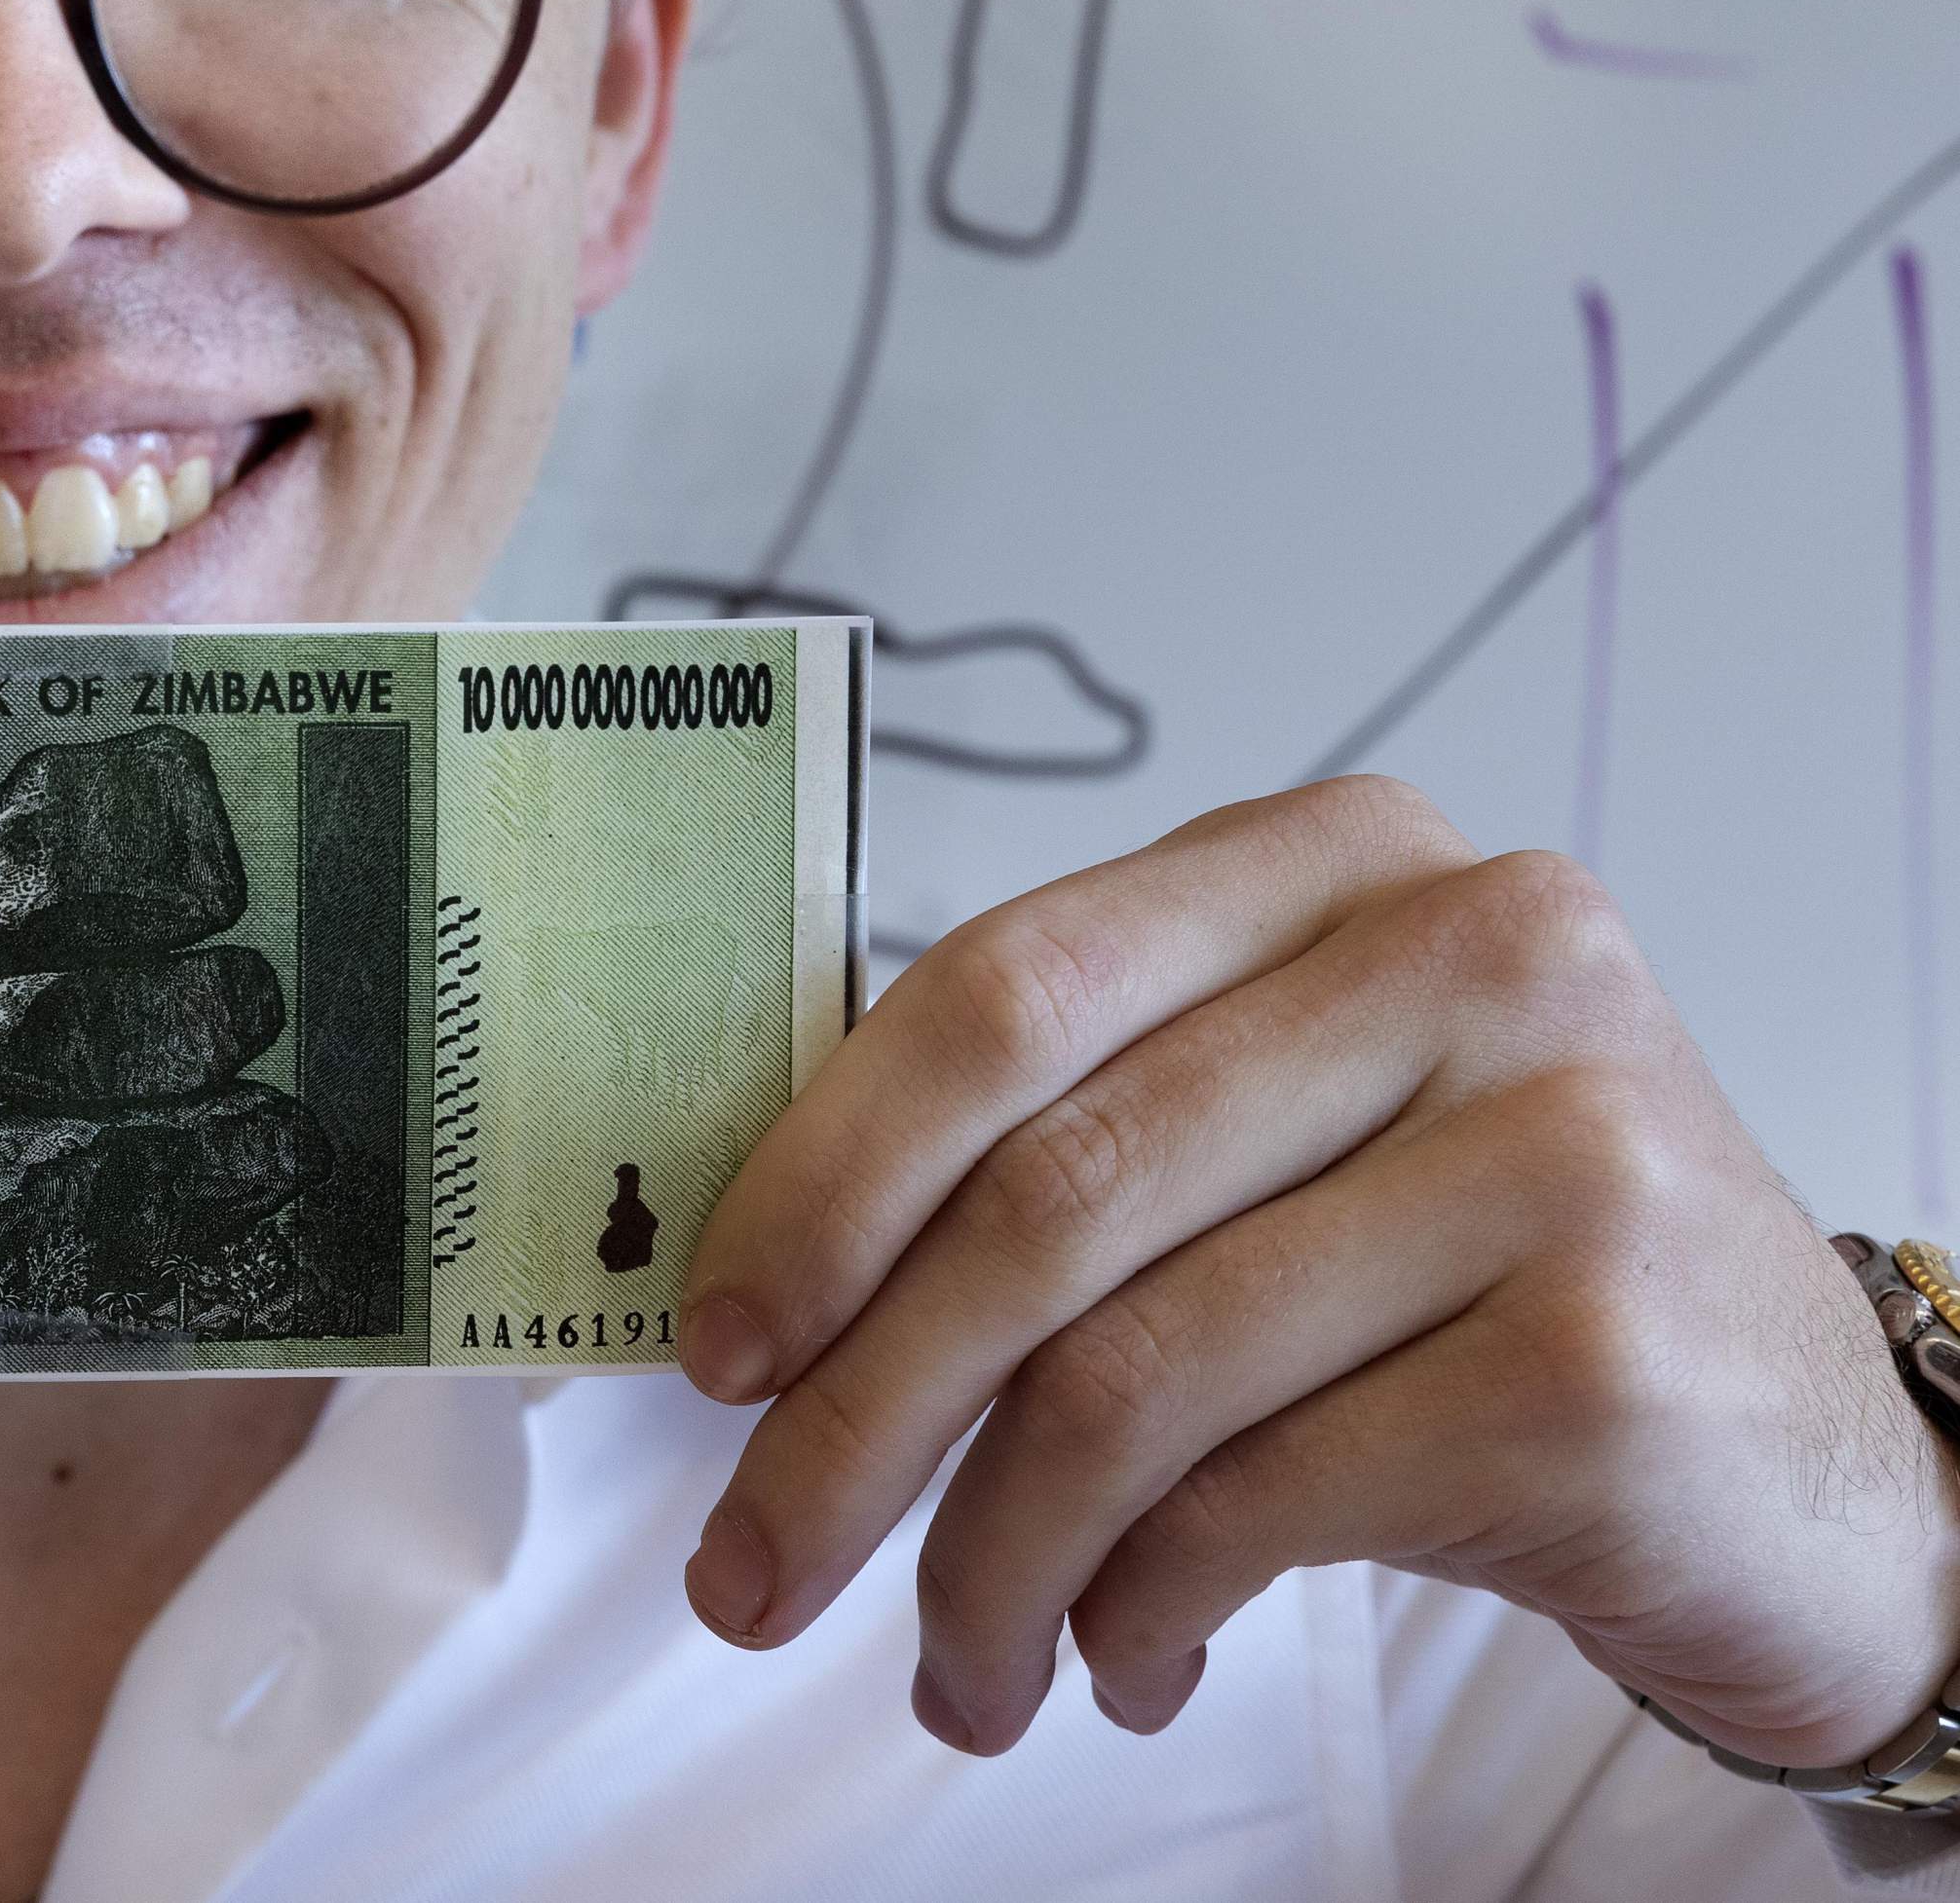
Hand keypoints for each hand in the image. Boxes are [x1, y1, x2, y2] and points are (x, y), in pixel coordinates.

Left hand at [675, 776, 1959, 1766]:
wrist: (1810, 1466)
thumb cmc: (1479, 1283)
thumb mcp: (1290, 1130)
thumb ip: (1074, 1124)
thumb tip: (762, 1273)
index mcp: (1347, 857)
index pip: (1003, 989)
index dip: (820, 1178)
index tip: (714, 1344)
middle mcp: (1473, 954)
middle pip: (1045, 1195)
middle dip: (855, 1416)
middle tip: (752, 1568)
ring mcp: (1559, 1149)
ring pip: (1130, 1376)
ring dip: (987, 1561)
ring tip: (952, 1667)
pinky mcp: (1599, 1360)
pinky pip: (1253, 1502)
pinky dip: (1137, 1611)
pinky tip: (1120, 1661)